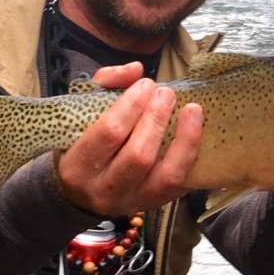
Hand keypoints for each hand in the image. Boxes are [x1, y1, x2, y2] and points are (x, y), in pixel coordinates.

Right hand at [55, 61, 203, 216]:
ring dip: (184, 139)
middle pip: (138, 155)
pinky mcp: (155, 204)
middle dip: (156, 119)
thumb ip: (104, 85)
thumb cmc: (82, 145)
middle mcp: (103, 190)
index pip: (108, 133)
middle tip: (165, 93)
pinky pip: (181, 183)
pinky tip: (197, 132)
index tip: (145, 84)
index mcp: (77, 166)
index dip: (131, 105)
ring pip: (166, 175)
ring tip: (192, 109)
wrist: (78, 193)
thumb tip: (135, 70)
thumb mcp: (80, 113)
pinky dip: (191, 155)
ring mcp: (132, 201)